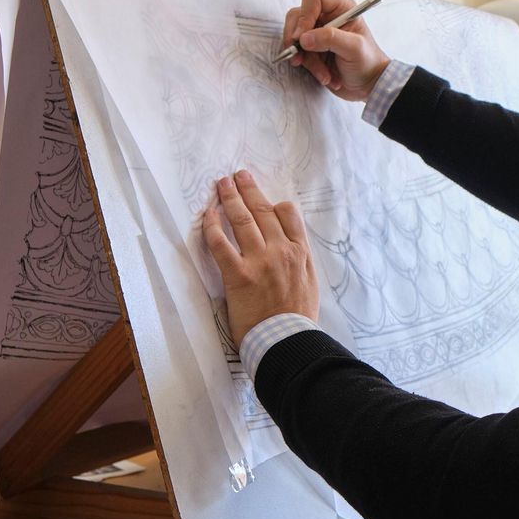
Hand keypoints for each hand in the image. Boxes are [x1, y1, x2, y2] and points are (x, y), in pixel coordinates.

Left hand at [202, 170, 319, 346]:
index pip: (288, 214)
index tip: (265, 199)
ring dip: (230, 198)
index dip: (274, 203)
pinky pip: (221, 244)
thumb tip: (293, 248)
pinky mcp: (238, 275)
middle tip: (238, 176)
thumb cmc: (298, 318)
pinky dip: (212, 226)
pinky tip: (208, 215)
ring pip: (242, 220)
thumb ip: (302, 261)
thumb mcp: (311, 284)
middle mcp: (281, 251)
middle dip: (248, 189)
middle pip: (262, 210)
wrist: (287, 341)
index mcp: (300, 253)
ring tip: (221, 185)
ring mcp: (259, 261)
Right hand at [282, 0, 390, 101]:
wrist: (368, 85)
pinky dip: (309, 67)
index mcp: (341, 8)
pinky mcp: (312, 49)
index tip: (301, 37)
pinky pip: (299, 53)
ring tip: (324, 74)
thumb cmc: (368, 62)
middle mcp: (327, 17)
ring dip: (306, 59)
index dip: (304, 15)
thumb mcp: (354, 48)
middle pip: (297, 16)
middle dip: (296, 39)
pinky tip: (325, 76)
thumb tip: (303, 38)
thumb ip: (330, 38)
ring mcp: (317, 33)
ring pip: (295, 37)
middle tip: (300, 57)